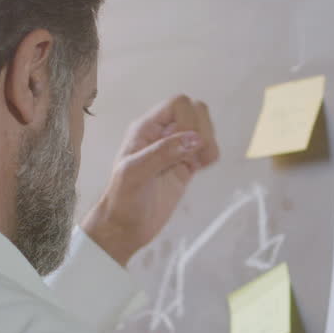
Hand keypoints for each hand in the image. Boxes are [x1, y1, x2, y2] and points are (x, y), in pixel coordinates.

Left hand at [82, 95, 219, 264]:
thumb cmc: (123, 200)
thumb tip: (196, 138)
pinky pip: (206, 150)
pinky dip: (210, 156)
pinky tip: (199, 169)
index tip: (185, 144)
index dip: (188, 119)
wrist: (125, 228)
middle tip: (194, 154)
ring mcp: (175, 151)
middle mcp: (162, 135)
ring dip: (209, 143)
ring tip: (199, 163)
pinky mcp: (185, 167)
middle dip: (203, 130)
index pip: (178, 103)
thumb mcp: (136, 173)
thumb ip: (163, 153)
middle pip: (196, 112)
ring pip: (204, 130)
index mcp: (146, 128)